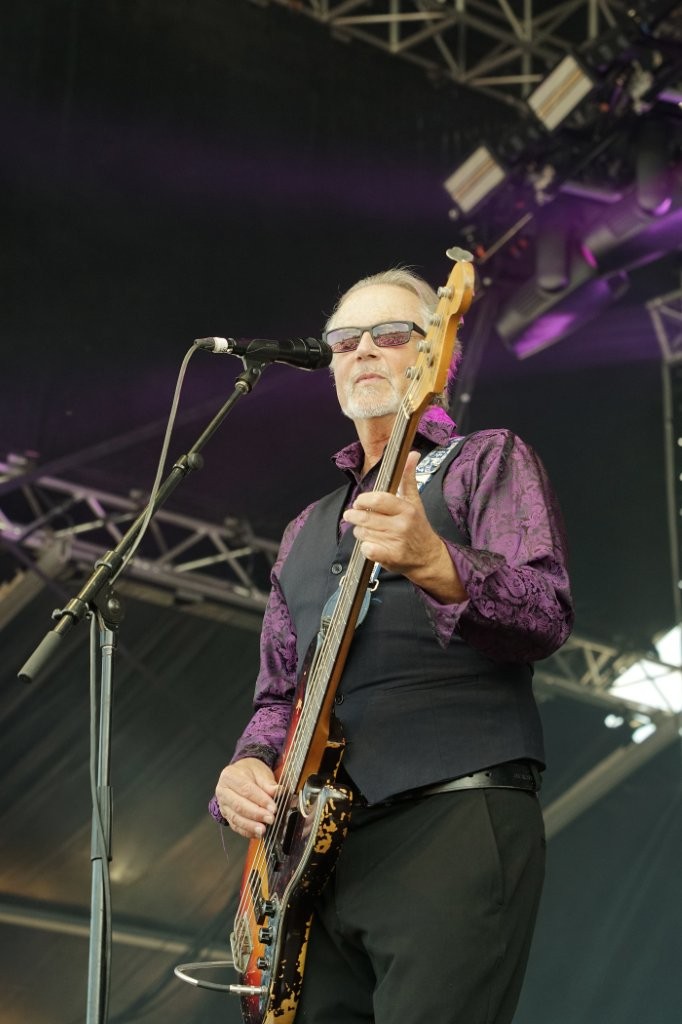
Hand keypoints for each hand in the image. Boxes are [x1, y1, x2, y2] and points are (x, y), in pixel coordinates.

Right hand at [215, 757, 277, 838]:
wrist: (240, 775)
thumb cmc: (250, 772)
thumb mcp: (260, 772)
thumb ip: (268, 783)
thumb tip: (279, 792)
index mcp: (230, 776)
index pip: (246, 789)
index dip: (261, 800)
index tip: (274, 808)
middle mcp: (223, 791)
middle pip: (240, 806)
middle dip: (257, 814)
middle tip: (271, 819)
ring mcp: (223, 805)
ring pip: (236, 818)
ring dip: (251, 826)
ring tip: (263, 830)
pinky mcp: (226, 816)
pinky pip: (236, 826)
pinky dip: (247, 832)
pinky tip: (257, 834)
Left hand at [342, 450, 466, 603]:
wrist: (428, 557)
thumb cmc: (418, 527)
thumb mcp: (415, 501)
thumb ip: (408, 478)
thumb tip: (412, 454)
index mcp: (407, 509)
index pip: (379, 500)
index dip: (364, 500)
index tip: (359, 502)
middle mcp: (402, 525)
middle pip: (366, 517)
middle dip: (354, 516)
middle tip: (352, 515)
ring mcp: (396, 542)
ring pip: (363, 533)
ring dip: (360, 532)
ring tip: (367, 531)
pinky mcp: (390, 558)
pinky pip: (366, 549)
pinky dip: (365, 547)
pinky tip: (371, 545)